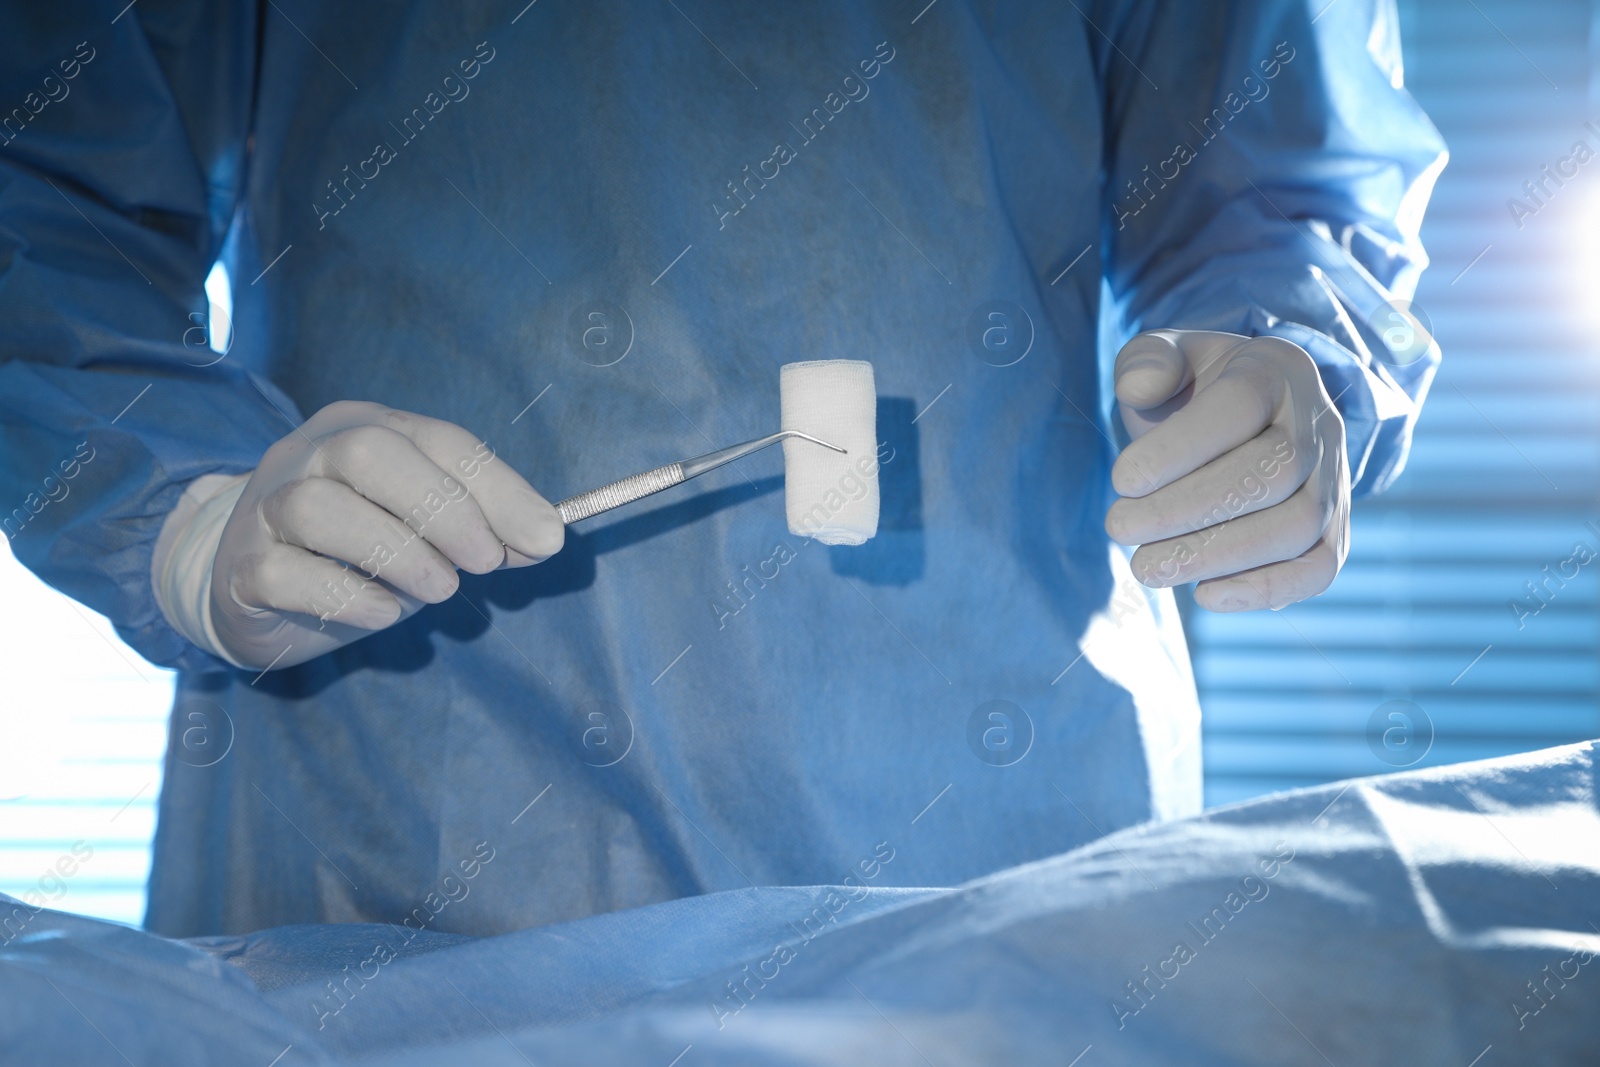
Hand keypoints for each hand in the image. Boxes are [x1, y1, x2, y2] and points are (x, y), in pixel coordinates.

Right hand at [211, 401, 563, 667]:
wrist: (258, 588)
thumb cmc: (361, 552)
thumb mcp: (430, 533)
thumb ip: (485, 529)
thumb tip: (545, 537)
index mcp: (367, 428)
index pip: (440, 439)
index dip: (497, 488)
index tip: (544, 538)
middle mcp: (310, 454)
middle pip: (369, 452)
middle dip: (442, 508)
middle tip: (484, 563)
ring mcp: (267, 507)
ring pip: (318, 507)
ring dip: (396, 553)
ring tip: (438, 590)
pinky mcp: (242, 568)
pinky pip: (283, 571)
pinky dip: (344, 595)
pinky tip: (383, 612)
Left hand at [1104, 330, 1349, 611]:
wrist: (1245, 421)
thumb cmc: (1193, 391)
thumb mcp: (1166, 358)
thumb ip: (1146, 361)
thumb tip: (1137, 391)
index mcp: (1275, 370)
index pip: (1239, 405)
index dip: (1177, 449)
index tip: (1121, 480)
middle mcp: (1318, 425)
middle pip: (1271, 473)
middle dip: (1185, 509)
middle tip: (1120, 527)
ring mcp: (1333, 481)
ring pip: (1296, 526)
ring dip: (1215, 555)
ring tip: (1148, 567)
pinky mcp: (1331, 531)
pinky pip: (1319, 568)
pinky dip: (1265, 589)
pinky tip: (1204, 595)